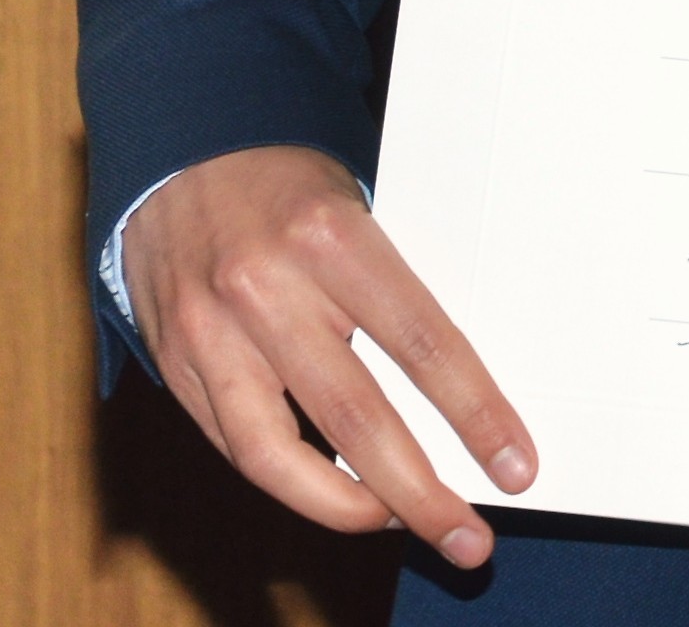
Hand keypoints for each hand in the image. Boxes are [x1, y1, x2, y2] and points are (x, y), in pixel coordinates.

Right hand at [121, 144, 535, 569]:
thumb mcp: (359, 213)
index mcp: (333, 239)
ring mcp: (210, 333)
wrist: (181, 150)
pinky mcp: (172, 364)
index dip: (475, 413)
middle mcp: (267, 290)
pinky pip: (237, 445)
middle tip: (467, 538)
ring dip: (347, 508)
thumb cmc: (292, 187)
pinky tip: (335, 496)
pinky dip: (289, 482)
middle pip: (355, 416)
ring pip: (278, 453)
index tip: (515, 465)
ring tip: (400, 527)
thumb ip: (396, 294)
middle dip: (418, 491)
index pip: (423, 344)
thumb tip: (461, 392)